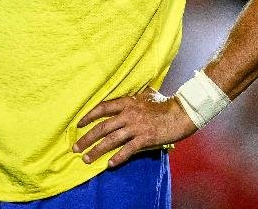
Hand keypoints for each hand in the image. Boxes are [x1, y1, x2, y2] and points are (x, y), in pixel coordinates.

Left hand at [73, 88, 197, 167]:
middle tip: (76, 147)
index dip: (89, 116)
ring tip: (87, 159)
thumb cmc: (164, 103)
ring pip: (111, 140)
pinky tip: (109, 164)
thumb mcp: (146, 95)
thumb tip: (129, 94)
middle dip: (87, 138)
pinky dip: (118, 158)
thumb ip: (134, 97)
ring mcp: (136, 127)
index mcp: (127, 102)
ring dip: (97, 150)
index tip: (79, 125)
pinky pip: (128, 150)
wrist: (181, 112)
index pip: (103, 108)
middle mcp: (128, 114)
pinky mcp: (145, 139)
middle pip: (102, 127)